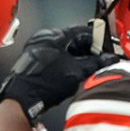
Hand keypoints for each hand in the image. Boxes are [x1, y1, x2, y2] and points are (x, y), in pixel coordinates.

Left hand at [0, 22, 118, 122]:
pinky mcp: (34, 62)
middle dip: (87, 51)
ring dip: (77, 59)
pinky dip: (65, 64)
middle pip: (72, 40)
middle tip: (97, 61)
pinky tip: (72, 74)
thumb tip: (107, 59)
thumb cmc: (43, 83)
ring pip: (63, 50)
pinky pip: (54, 58)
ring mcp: (36, 50)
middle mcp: (43, 40)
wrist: (22, 99)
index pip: (82, 31)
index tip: (104, 50)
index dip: (96, 41)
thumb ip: (94, 63)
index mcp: (53, 36)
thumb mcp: (75, 72)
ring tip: (86, 70)